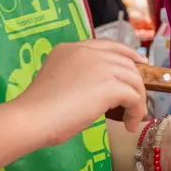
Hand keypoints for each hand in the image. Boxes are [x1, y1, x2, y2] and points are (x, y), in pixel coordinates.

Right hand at [15, 39, 147, 143]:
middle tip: (137, 100)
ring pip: (133, 80)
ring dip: (138, 100)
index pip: (109, 46)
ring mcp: (100, 66)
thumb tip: (101, 89)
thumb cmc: (38, 109)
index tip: (140, 65)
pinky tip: (128, 125)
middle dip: (136, 82)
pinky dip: (135, 111)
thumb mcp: (59, 81)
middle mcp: (88, 52)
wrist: (31, 118)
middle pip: (125, 62)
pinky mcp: (109, 85)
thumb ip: (78, 76)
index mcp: (71, 48)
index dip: (128, 54)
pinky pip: (134, 97)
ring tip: (132, 118)